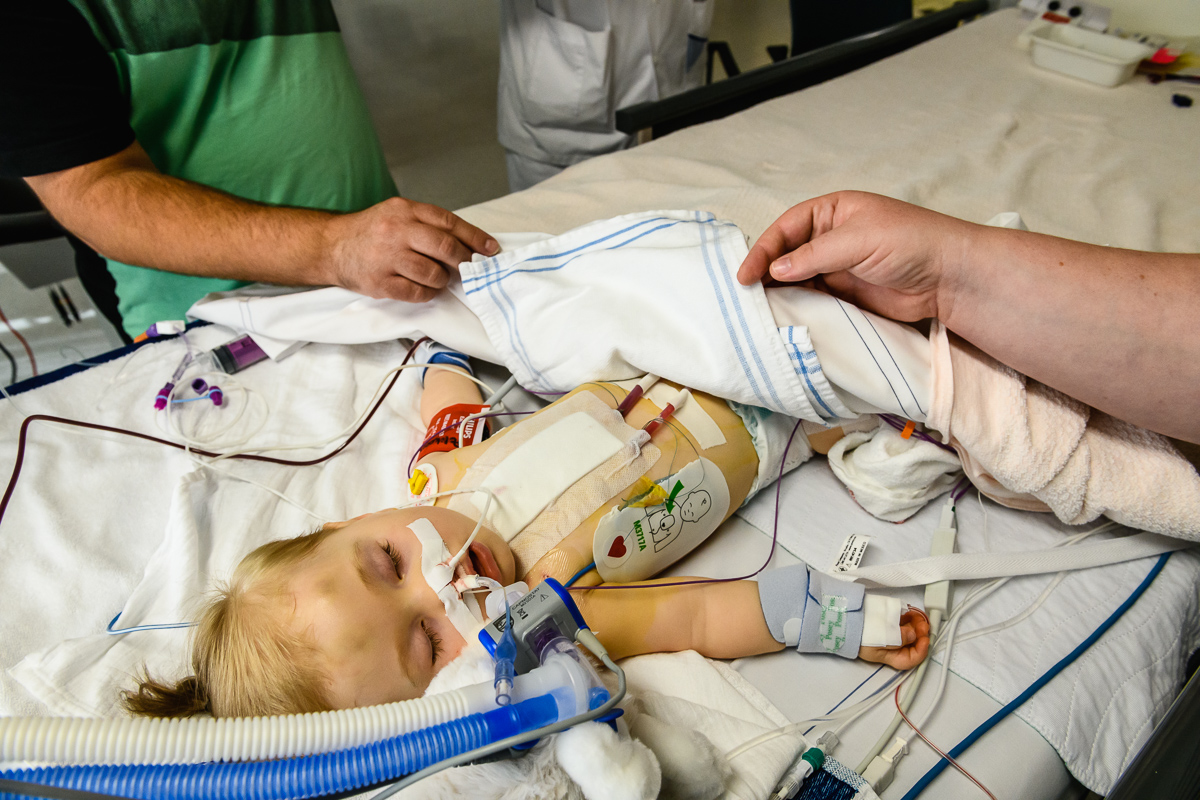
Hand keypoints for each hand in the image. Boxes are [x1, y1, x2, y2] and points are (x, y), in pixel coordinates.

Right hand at [324, 197, 498, 301]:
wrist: (331, 246)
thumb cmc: (371, 232)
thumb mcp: (397, 214)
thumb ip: (428, 224)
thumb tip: (468, 242)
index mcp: (405, 210)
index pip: (449, 222)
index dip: (475, 237)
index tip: (491, 248)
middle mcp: (396, 231)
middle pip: (446, 248)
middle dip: (464, 261)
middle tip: (469, 268)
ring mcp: (387, 258)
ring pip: (434, 273)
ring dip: (444, 280)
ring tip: (440, 278)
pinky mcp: (380, 282)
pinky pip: (417, 293)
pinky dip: (428, 293)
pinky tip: (425, 288)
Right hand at [737, 191, 975, 322]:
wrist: (948, 278)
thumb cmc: (910, 242)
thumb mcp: (858, 240)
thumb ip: (815, 256)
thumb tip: (775, 271)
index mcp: (832, 212)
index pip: (786, 228)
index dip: (764, 250)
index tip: (745, 275)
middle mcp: (829, 238)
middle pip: (785, 254)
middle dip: (764, 272)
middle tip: (744, 295)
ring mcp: (835, 267)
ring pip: (794, 279)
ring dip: (776, 293)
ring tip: (755, 310)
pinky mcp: (843, 294)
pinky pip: (811, 300)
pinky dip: (795, 308)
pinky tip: (780, 317)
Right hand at [858, 608, 930, 669]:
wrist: (842, 616)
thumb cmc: (860, 631)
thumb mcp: (883, 639)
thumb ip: (900, 639)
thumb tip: (913, 635)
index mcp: (887, 657)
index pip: (909, 660)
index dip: (921, 651)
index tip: (925, 638)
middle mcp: (888, 648)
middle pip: (910, 646)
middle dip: (920, 636)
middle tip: (924, 624)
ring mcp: (886, 635)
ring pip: (907, 634)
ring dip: (915, 626)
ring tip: (918, 616)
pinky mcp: (883, 623)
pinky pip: (900, 624)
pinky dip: (907, 620)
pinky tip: (910, 614)